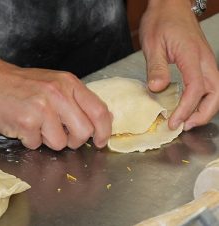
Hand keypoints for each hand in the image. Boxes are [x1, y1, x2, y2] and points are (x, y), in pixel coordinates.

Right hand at [0, 60, 111, 149]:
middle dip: (74, 140)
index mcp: (69, 83)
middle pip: (84, 132)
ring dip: (48, 141)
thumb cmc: (20, 84)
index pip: (99, 111)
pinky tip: (21, 125)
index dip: (104, 130)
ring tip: (35, 125)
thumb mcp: (53, 83)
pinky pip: (36, 145)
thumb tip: (100, 120)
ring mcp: (42, 108)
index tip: (100, 141)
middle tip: (61, 135)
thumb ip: (76, 100)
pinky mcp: (25, 121)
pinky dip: (29, 140)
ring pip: (61, 143)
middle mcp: (58, 94)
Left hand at [140, 0, 218, 130]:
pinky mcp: (202, 62)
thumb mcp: (153, 43)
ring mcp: (206, 61)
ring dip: (205, 108)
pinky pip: (209, 85)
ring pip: (216, 91)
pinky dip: (203, 99)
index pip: (196, 88)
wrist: (170, 6)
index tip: (174, 122)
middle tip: (184, 125)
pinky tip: (189, 105)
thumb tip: (157, 88)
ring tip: (187, 119)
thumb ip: (156, 67)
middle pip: (216, 94)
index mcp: (192, 56)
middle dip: (203, 114)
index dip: (186, 109)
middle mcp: (204, 60)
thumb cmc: (161, 21)